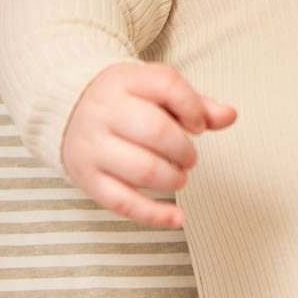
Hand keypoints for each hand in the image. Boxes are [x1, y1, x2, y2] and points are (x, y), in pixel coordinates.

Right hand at [61, 61, 236, 227]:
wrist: (67, 105)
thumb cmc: (123, 98)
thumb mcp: (154, 88)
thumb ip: (193, 102)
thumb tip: (230, 115)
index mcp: (124, 80)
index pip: (168, 85)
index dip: (193, 108)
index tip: (199, 124)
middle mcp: (105, 111)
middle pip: (157, 131)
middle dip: (185, 150)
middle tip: (190, 156)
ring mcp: (93, 146)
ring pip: (143, 170)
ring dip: (173, 178)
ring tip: (179, 175)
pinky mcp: (87, 179)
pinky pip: (123, 203)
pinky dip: (154, 216)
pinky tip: (177, 218)